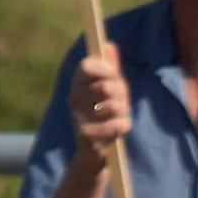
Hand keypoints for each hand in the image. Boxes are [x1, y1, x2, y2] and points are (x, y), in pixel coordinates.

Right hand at [68, 43, 132, 159]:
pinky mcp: (87, 136)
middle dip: (122, 93)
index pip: (86, 66)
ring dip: (124, 111)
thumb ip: (109, 69)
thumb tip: (109, 44)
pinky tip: (118, 130)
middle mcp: (73, 99)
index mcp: (77, 84)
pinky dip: (124, 126)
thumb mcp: (109, 90)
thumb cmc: (104, 115)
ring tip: (118, 116)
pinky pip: (119, 124)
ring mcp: (78, 118)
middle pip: (106, 85)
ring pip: (116, 105)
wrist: (93, 153)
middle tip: (121, 101)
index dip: (104, 68)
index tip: (114, 75)